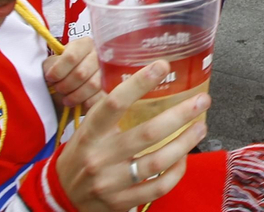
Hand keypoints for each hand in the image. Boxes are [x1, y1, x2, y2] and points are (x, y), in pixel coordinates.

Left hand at [43, 37, 102, 107]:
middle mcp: (99, 54)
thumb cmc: (62, 72)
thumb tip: (52, 75)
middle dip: (65, 85)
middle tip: (58, 90)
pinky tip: (80, 103)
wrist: (72, 85)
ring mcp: (109, 70)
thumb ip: (51, 65)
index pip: (71, 57)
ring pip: (92, 85)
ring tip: (66, 99)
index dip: (58, 70)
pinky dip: (88, 102)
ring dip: (75, 96)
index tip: (50, 78)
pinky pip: (101, 96)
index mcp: (84, 45)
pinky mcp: (112, 87)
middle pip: (81, 73)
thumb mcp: (52, 64)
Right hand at [55, 59, 204, 211]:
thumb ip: (112, 110)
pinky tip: (184, 158)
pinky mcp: (121, 202)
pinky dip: (176, 172)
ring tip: (201, 126)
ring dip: (185, 143)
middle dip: (180, 115)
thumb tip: (147, 79)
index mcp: (90, 133)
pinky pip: (157, 187)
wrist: (61, 195)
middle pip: (147, 134)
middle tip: (202, 100)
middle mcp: (100, 157)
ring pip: (157, 162)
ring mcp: (110, 183)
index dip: (139, 83)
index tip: (162, 66)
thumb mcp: (88, 128)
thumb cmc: (82, 153)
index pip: (114, 104)